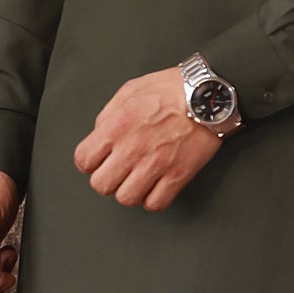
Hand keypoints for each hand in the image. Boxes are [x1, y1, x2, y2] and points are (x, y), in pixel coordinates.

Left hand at [74, 67, 223, 210]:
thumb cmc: (173, 89)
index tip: (99, 161)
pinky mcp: (178, 175)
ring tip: (138, 180)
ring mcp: (155, 164)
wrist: (209, 95)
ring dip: (130, 191)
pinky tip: (156, 186)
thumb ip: (109, 114)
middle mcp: (132, 148)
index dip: (89, 163)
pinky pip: (156, 203)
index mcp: (117, 126)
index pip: (84, 160)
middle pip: (101, 185)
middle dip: (107, 180)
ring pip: (126, 199)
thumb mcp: (130, 90)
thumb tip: (99, 134)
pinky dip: (154, 199)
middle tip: (118, 172)